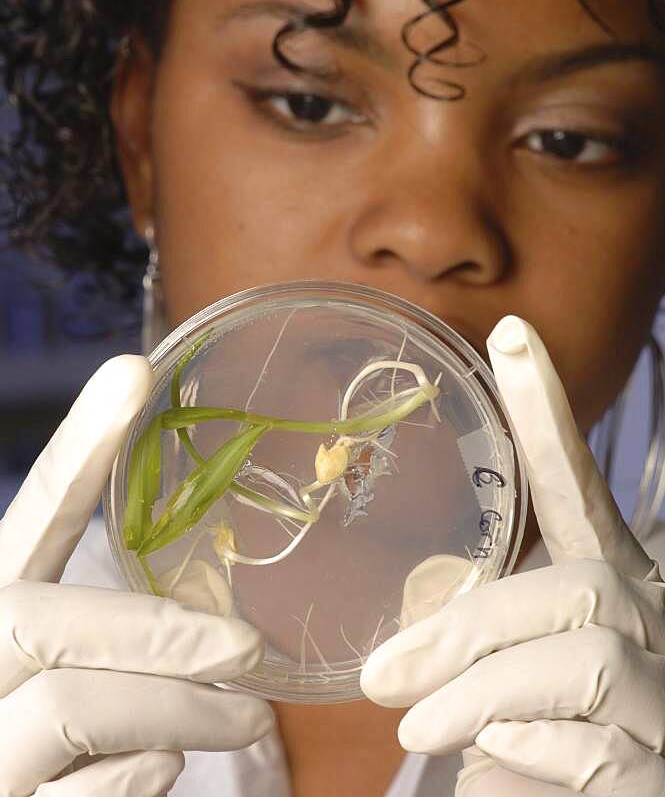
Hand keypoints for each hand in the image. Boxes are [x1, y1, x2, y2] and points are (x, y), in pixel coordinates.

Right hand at [0, 356, 272, 796]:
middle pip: (41, 620)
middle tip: (248, 650)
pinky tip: (163, 768)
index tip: (133, 372)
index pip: (32, 517)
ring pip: (73, 708)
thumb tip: (221, 634)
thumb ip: (114, 638)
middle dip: (158, 633)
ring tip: (250, 718)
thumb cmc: (43, 751)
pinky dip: (137, 779)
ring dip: (182, 711)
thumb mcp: (65, 673)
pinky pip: (85, 795)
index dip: (79, 446)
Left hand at [361, 316, 664, 794]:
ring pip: (582, 663)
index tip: (509, 335)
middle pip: (575, 588)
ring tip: (421, 728)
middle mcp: (657, 623)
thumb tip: (395, 664)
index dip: (547, 414)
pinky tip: (496, 771)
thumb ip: (481, 654)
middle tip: (383, 676)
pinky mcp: (664, 770)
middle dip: (468, 629)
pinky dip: (521, 763)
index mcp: (617, 588)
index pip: (579, 490)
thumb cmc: (567, 744)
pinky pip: (590, 753)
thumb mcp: (522, 682)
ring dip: (481, 697)